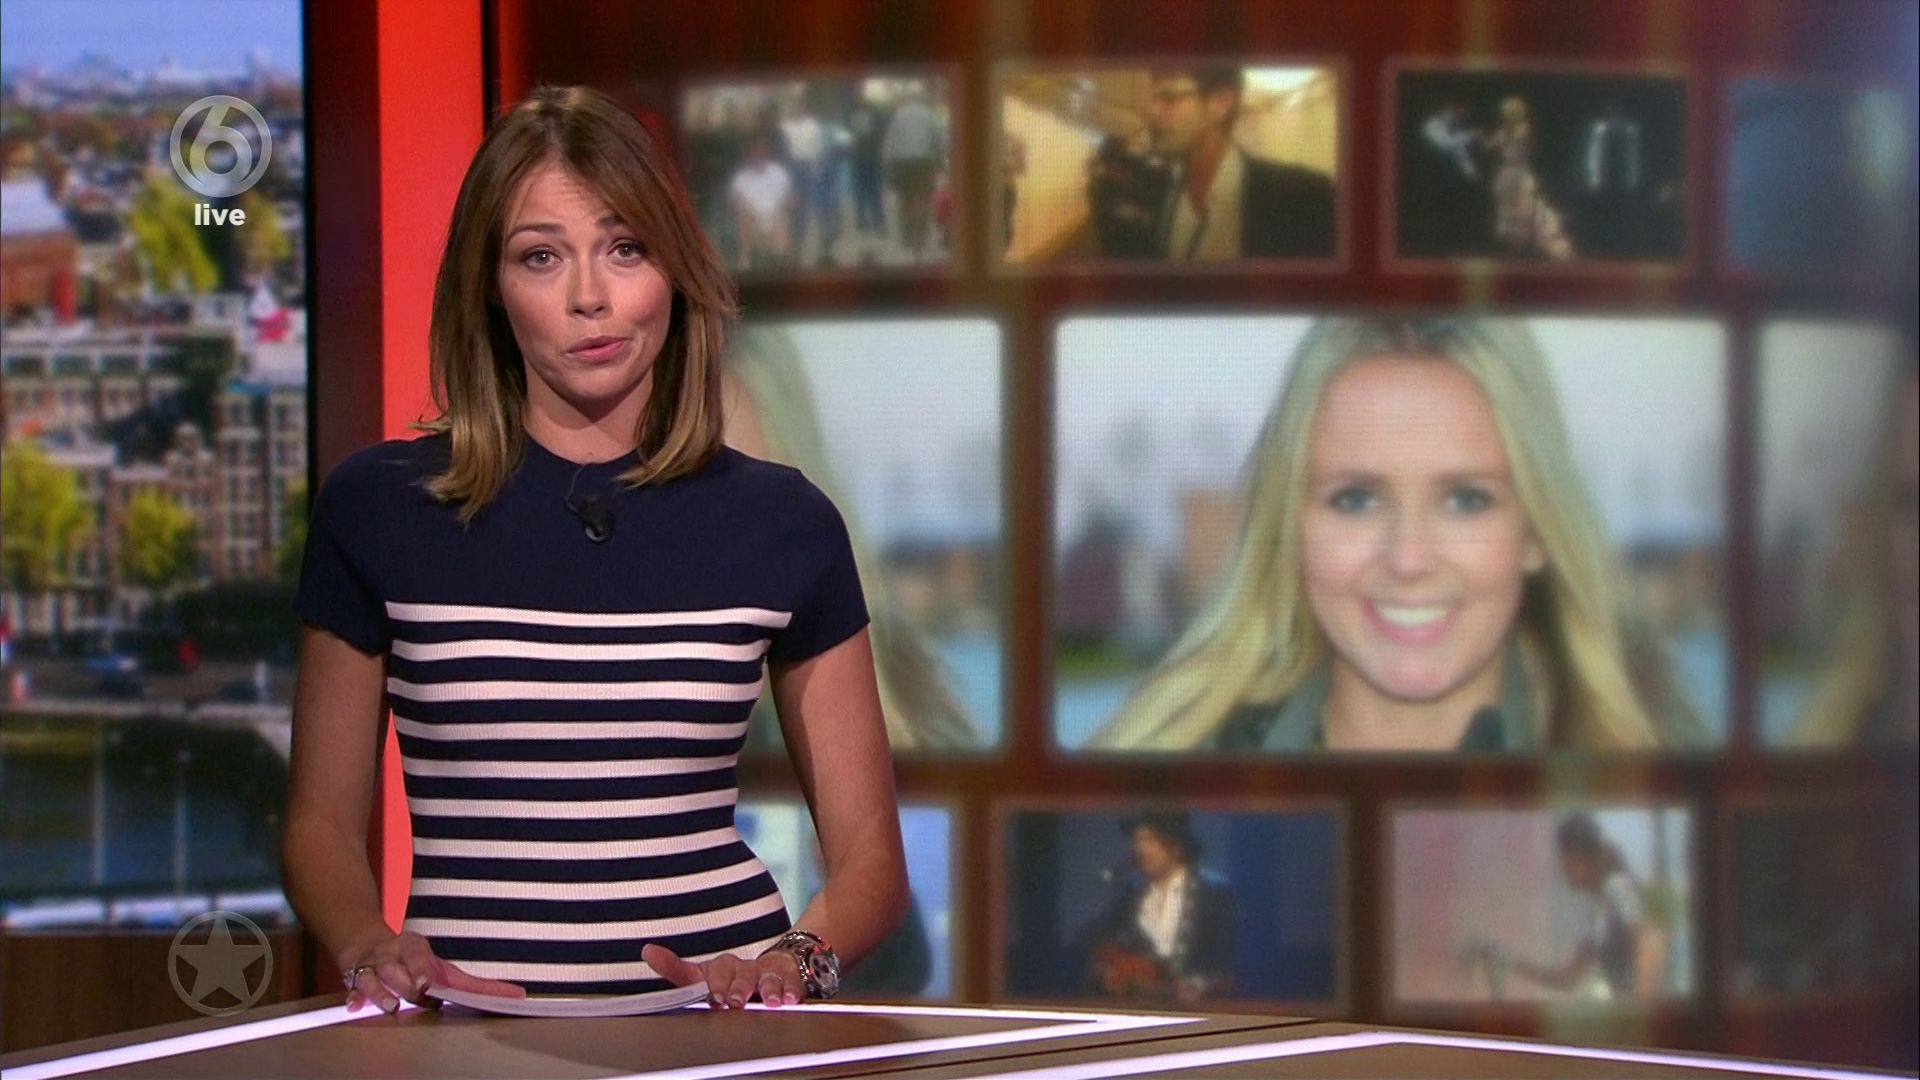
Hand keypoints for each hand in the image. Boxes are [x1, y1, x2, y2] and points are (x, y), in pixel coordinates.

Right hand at [342, 931, 526, 1013]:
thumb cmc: (415, 962)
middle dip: (405, 981)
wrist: (368, 943)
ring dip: (381, 992)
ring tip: (390, 1005)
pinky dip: (354, 998)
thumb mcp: (445, 969)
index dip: (422, 969)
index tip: (427, 983)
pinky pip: (353, 988)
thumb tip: (518, 995)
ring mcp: (373, 966)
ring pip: (373, 977)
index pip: (420, 956)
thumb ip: (477, 986)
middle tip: (415, 993)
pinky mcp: (356, 978)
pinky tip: (356, 1007)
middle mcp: (393, 954)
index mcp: (416, 948)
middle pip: (396, 967)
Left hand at [643, 943, 805, 1009]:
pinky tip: (790, 998)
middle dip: (738, 988)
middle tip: (735, 1002)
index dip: (715, 984)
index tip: (714, 997)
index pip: (714, 972)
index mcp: (722, 967)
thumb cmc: (733, 976)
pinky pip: (791, 982)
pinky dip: (791, 990)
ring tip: (769, 1001)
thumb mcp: (703, 975)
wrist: (773, 965)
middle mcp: (744, 968)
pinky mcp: (788, 976)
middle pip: (741, 975)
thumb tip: (647, 950)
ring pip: (766, 979)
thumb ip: (676, 968)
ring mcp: (767, 972)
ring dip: (768, 990)